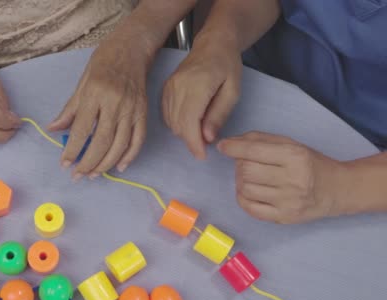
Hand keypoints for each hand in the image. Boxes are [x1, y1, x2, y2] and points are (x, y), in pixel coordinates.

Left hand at [48, 41, 148, 179]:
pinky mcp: (143, 113)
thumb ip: (69, 110)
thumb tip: (53, 129)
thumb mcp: (81, 84)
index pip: (82, 130)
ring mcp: (131, 109)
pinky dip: (129, 156)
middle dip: (88, 163)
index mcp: (94, 95)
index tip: (64, 164)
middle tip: (78, 176)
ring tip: (93, 175)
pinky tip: (119, 167)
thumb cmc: (103, 65)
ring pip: (119, 145)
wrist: (131, 50)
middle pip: (101, 142)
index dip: (72, 150)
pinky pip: (138, 140)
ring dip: (106, 164)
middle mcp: (114, 104)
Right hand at [162, 33, 241, 158]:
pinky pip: (166, 115)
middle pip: (178, 125)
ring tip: (201, 131)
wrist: (212, 44)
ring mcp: (168, 88)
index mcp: (197, 86)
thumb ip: (219, 114)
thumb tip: (207, 138)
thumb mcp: (233, 91)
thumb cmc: (227, 66)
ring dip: (184, 133)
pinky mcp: (164, 90)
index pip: (189, 122)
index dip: (194, 143)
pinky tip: (190, 122)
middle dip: (191, 140)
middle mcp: (178, 87)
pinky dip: (177, 124)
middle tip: (207, 143)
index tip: (202, 156)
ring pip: (171, 122)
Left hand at [217, 132, 346, 223]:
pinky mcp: (283, 217)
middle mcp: (292, 179)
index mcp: (294, 156)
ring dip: (241, 181)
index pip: (254, 151)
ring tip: (251, 178)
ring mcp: (287, 201)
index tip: (223, 146)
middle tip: (247, 163)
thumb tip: (229, 143)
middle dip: (240, 164)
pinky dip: (243, 198)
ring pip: (245, 189)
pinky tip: (250, 191)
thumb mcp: (290, 144)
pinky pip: (250, 208)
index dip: (233, 148)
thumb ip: (260, 140)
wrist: (337, 190)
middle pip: (246, 171)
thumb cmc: (310, 163)